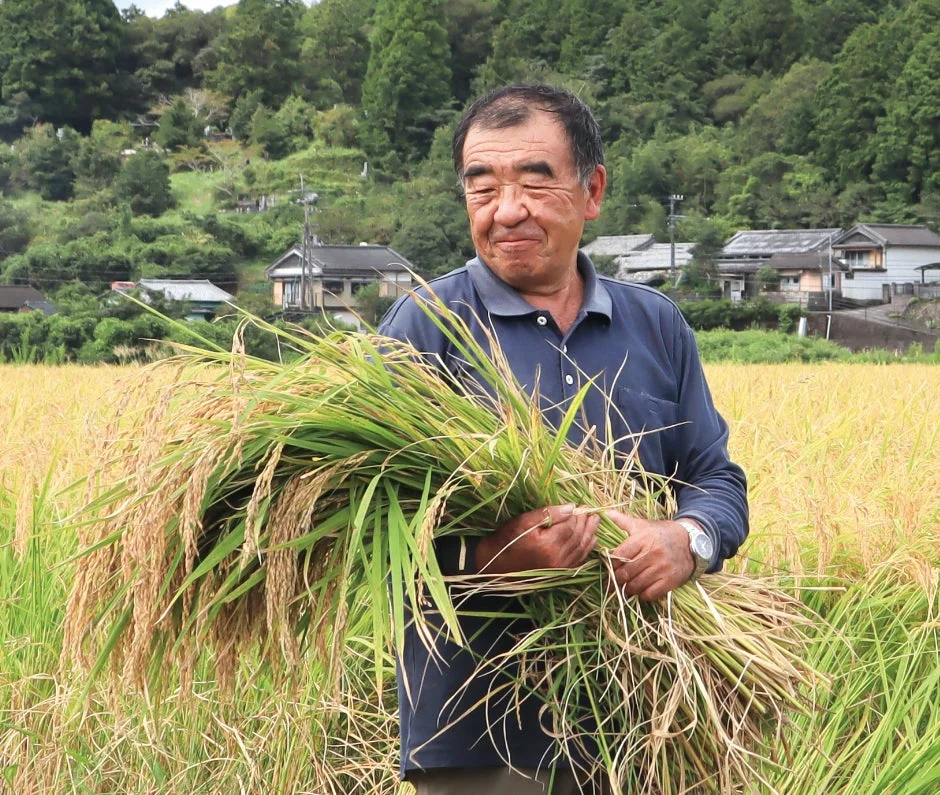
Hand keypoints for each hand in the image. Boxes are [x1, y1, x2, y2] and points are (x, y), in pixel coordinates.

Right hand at [474, 503, 598, 573]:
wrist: (497, 564)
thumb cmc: (508, 539)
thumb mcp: (524, 521)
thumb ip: (548, 514)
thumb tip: (571, 507)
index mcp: (547, 545)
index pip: (570, 526)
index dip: (578, 515)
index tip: (582, 505)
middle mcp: (556, 559)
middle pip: (578, 537)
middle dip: (586, 523)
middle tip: (592, 511)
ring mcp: (559, 569)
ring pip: (581, 549)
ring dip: (590, 534)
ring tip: (594, 522)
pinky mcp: (559, 574)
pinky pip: (578, 560)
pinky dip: (586, 549)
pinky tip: (590, 540)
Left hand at [606, 510, 694, 600]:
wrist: (689, 542)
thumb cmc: (660, 533)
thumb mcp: (641, 524)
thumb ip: (621, 520)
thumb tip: (602, 513)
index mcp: (643, 539)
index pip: (619, 555)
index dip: (611, 564)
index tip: (608, 567)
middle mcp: (653, 553)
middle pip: (626, 573)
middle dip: (616, 579)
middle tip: (612, 582)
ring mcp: (663, 568)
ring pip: (636, 585)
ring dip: (628, 589)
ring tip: (624, 587)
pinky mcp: (671, 580)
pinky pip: (650, 594)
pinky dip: (642, 594)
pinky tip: (641, 589)